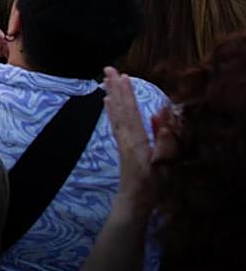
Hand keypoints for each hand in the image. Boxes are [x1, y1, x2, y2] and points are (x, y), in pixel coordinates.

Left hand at [102, 67, 158, 216]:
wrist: (134, 201)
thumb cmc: (152, 186)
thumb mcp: (163, 166)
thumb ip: (163, 142)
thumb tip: (160, 117)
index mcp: (137, 140)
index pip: (131, 112)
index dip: (128, 94)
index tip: (124, 76)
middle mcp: (126, 138)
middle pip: (120, 109)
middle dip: (115, 88)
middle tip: (108, 69)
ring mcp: (122, 142)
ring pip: (116, 114)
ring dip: (112, 95)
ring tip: (106, 80)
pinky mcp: (122, 146)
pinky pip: (115, 123)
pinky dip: (111, 110)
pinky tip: (107, 103)